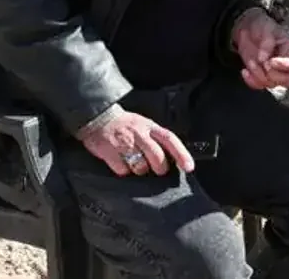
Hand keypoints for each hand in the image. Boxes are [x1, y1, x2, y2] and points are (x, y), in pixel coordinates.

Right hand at [78, 108, 194, 176]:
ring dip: (140, 170)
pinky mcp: (109, 151)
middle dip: (160, 168)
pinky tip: (121, 162)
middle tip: (157, 170)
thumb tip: (174, 158)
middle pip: (157, 157)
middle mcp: (139, 133)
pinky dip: (123, 170)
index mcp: (150, 126)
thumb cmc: (126, 125)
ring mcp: (124, 143)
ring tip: (134, 162)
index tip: (189, 167)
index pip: (170, 139)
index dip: (182, 154)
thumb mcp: (145, 125)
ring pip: (140, 167)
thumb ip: (157, 139)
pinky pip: (123, 170)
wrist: (99, 118)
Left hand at [232, 8, 288, 88]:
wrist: (248, 28)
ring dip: (258, 76)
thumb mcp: (266, 28)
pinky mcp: (261, 75)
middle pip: (287, 80)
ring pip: (271, 84)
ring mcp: (273, 71)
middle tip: (262, 63)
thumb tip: (263, 58)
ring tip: (251, 63)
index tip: (270, 60)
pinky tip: (245, 71)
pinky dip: (251, 81)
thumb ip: (267, 42)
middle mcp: (284, 64)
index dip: (282, 66)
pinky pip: (259, 85)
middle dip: (272, 75)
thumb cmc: (261, 26)